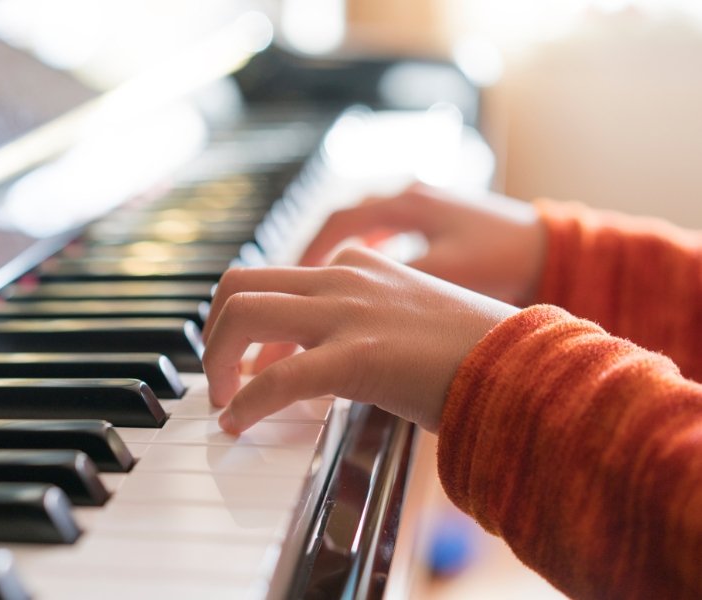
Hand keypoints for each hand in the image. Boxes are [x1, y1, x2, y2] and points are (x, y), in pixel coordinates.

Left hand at [202, 247, 517, 434]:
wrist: (522, 363)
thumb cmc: (473, 348)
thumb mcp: (409, 311)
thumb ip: (364, 316)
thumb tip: (326, 355)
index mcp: (356, 265)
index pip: (272, 272)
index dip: (242, 312)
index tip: (238, 351)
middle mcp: (342, 278)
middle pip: (239, 282)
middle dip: (212, 329)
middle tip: (218, 373)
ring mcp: (347, 313)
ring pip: (243, 314)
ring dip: (215, 359)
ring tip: (225, 399)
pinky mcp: (357, 356)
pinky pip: (277, 379)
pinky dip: (246, 404)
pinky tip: (238, 425)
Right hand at [300, 182, 545, 305]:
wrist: (555, 251)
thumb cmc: (506, 257)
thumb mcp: (446, 271)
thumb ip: (395, 279)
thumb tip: (351, 299)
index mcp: (406, 202)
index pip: (338, 219)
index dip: (308, 248)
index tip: (289, 277)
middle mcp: (408, 197)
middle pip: (342, 220)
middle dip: (313, 252)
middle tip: (291, 287)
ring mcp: (421, 208)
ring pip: (360, 230)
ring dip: (333, 258)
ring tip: (313, 293)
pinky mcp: (433, 225)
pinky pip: (382, 238)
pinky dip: (361, 261)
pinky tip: (356, 290)